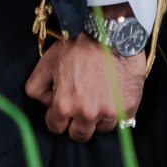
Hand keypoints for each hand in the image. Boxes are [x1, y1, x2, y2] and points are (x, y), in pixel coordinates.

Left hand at [24, 35, 145, 141]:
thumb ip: (37, 86)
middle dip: (77, 123)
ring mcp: (109, 113)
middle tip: (82, 105)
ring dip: (99, 117)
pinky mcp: (129, 107)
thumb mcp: (47, 62)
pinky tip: (115, 95)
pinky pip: (122, 121)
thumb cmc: (79, 44)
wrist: (112, 31)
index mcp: (64, 105)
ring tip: (100, 97)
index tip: (64, 107)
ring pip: (102, 128)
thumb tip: (45, 102)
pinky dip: (117, 111)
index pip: (56, 127)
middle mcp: (86, 114)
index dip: (58, 117)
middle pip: (79, 135)